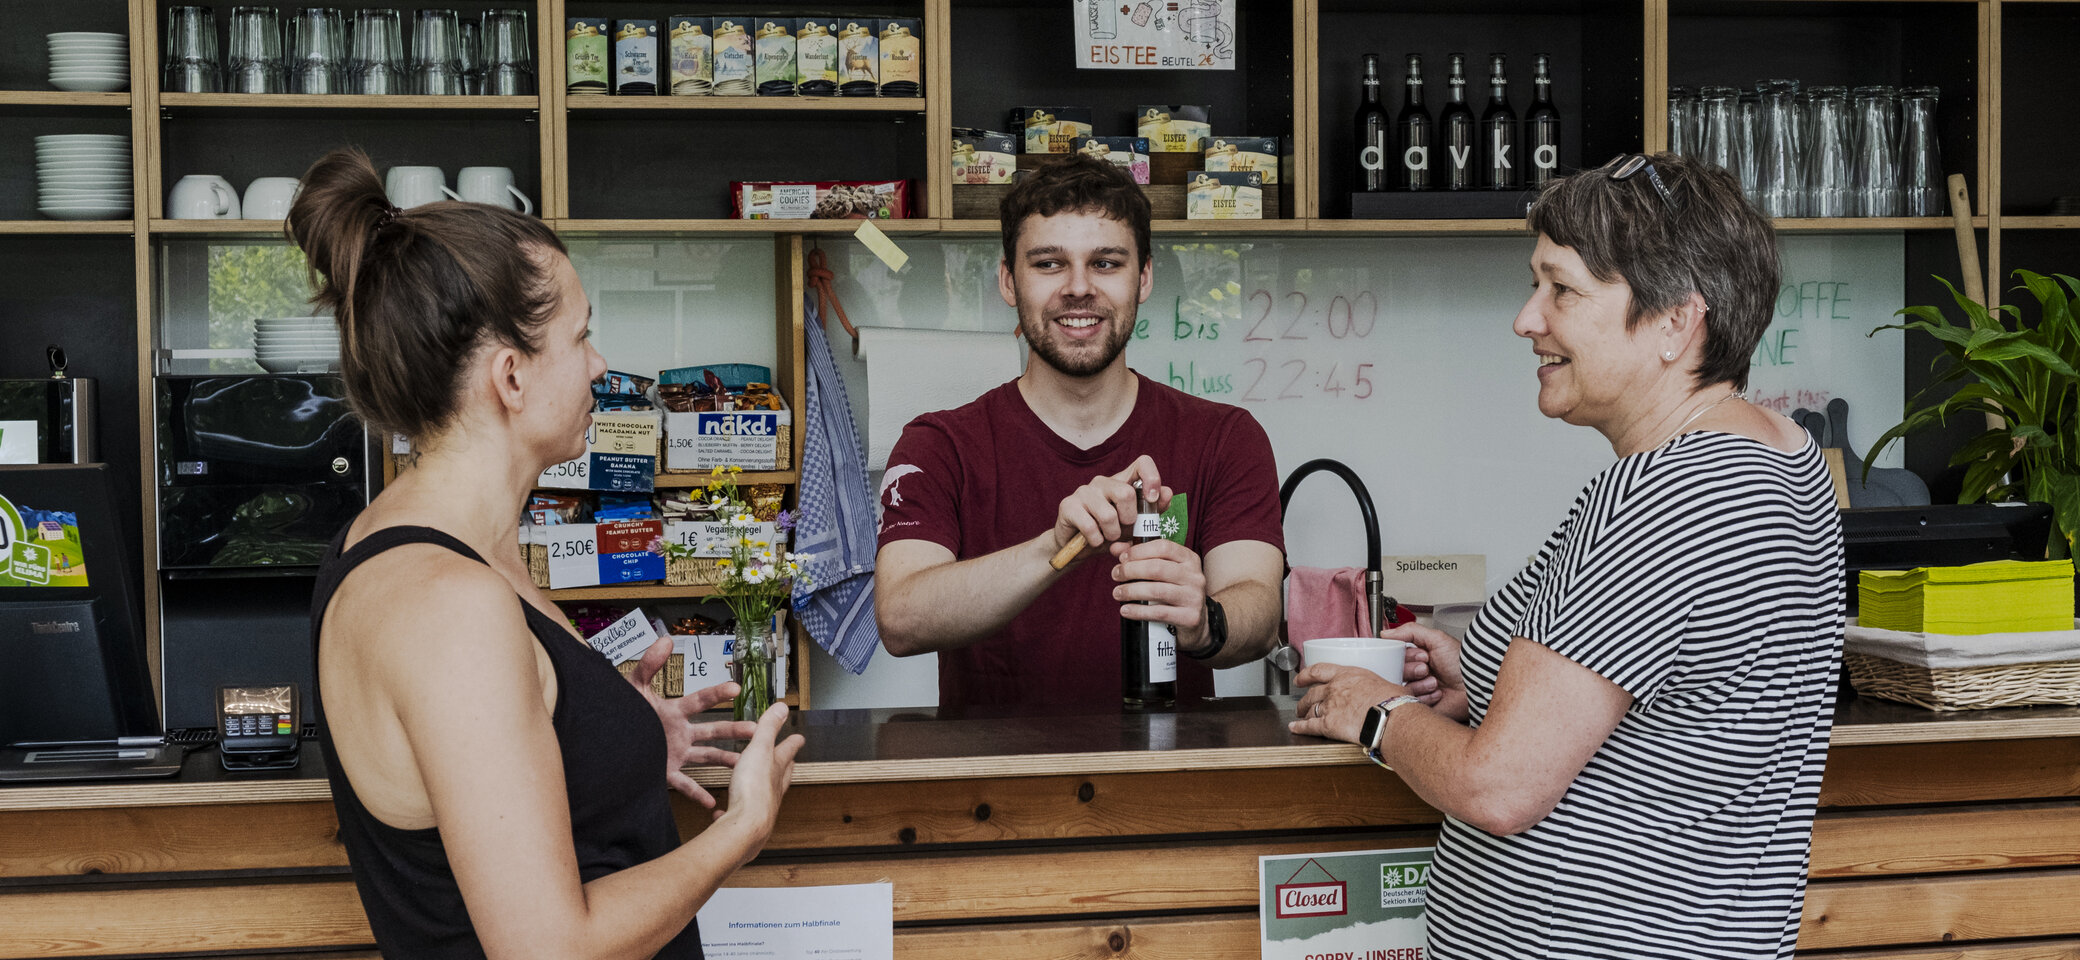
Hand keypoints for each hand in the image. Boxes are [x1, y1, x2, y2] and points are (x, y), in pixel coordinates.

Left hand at [627, 637, 758, 806]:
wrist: (602, 741)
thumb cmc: (618, 712)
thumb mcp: (634, 687)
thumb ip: (649, 665)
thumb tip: (666, 639)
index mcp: (674, 712)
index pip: (700, 700)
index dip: (717, 693)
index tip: (736, 688)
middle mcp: (679, 732)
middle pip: (712, 731)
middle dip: (734, 730)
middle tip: (756, 730)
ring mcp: (675, 753)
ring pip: (706, 757)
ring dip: (726, 760)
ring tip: (745, 765)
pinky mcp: (665, 772)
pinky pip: (685, 785)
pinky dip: (698, 794)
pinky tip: (713, 803)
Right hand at [718, 701, 804, 858]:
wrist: (745, 827)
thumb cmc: (753, 788)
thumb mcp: (760, 749)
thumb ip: (769, 728)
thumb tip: (782, 708)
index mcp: (776, 769)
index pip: (788, 751)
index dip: (792, 743)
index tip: (799, 737)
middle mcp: (772, 788)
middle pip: (781, 775)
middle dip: (783, 766)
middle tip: (786, 760)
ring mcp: (760, 806)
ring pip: (763, 794)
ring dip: (760, 787)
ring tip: (755, 783)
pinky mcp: (743, 821)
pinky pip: (736, 813)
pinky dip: (730, 810)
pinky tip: (721, 811)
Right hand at [1051, 454, 1171, 560]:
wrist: (1078, 549)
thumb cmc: (1110, 533)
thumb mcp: (1135, 525)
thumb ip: (1153, 511)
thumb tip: (1168, 493)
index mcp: (1122, 481)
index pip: (1142, 463)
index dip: (1152, 478)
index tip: (1152, 499)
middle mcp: (1103, 482)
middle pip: (1126, 493)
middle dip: (1129, 520)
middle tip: (1122, 529)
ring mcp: (1084, 491)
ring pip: (1108, 515)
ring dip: (1112, 534)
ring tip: (1107, 537)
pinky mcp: (1068, 505)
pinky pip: (1090, 527)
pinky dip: (1096, 541)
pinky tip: (1094, 541)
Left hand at [1108, 537, 1208, 651]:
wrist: (1195, 621)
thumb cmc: (1174, 590)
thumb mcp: (1163, 570)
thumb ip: (1140, 556)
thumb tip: (1115, 548)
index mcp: (1189, 559)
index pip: (1163, 547)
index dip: (1139, 551)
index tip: (1123, 558)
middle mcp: (1194, 576)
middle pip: (1157, 568)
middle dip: (1131, 570)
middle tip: (1116, 575)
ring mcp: (1194, 597)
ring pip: (1156, 591)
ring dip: (1131, 591)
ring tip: (1117, 593)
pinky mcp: (1190, 617)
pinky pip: (1159, 613)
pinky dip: (1138, 611)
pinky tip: (1125, 610)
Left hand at [1286, 662, 1407, 744]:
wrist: (1391, 717)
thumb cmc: (1395, 702)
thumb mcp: (1388, 685)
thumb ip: (1381, 688)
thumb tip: (1396, 693)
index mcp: (1348, 675)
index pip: (1319, 670)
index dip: (1306, 674)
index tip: (1301, 678)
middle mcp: (1335, 688)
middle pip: (1312, 693)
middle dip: (1304, 699)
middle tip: (1301, 703)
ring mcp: (1330, 706)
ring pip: (1309, 709)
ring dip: (1303, 713)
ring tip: (1301, 716)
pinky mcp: (1328, 725)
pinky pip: (1309, 726)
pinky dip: (1300, 728)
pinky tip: (1294, 728)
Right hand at [1388, 622, 1468, 719]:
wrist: (1475, 686)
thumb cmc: (1462, 664)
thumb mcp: (1437, 639)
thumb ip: (1410, 631)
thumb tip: (1386, 633)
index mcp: (1419, 655)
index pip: (1397, 655)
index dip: (1406, 655)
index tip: (1421, 655)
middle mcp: (1417, 672)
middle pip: (1397, 671)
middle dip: (1412, 669)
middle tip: (1426, 668)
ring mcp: (1419, 689)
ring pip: (1402, 687)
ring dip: (1420, 684)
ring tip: (1435, 682)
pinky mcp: (1422, 705)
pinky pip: (1411, 701)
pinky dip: (1425, 697)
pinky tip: (1437, 693)